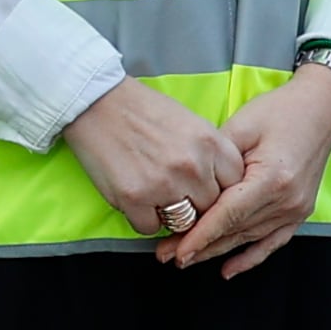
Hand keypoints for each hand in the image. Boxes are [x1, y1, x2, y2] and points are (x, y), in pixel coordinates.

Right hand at [64, 78, 240, 242]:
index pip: (234, 185)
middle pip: (210, 207)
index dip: (220, 188)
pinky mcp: (134, 199)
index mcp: (210, 143)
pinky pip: (150, 228)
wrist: (96, 101)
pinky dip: (143, 218)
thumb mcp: (191, 122)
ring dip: (171, 215)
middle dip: (195, 204)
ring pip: (183, 223)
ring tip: (156, 195)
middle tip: (177, 192)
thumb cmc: (142, 109)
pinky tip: (136, 198)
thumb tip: (218, 183)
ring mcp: (164, 185)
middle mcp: (192, 167)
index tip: (207, 187)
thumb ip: (209, 154)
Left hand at [171, 65, 330, 275]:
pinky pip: (272, 242)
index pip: (228, 215)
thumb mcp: (242, 125)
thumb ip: (216, 161)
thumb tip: (192, 187)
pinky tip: (229, 269)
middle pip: (235, 231)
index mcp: (272, 178)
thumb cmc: (281, 111)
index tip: (176, 250)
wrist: (321, 108)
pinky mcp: (299, 212)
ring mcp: (296, 209)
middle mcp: (287, 200)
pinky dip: (250, 257)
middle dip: (200, 246)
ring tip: (186, 258)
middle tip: (166, 255)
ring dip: (217, 251)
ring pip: (249, 238)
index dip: (200, 236)